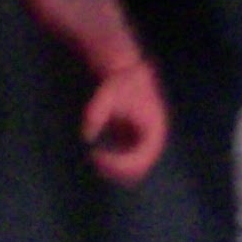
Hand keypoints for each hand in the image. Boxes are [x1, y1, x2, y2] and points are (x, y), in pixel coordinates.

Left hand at [78, 59, 167, 181]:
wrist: (127, 72)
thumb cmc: (118, 83)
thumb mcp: (106, 95)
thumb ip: (96, 114)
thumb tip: (86, 136)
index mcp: (154, 131)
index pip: (139, 160)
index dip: (118, 164)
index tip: (96, 156)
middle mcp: (154, 140)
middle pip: (139, 170)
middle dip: (116, 170)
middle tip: (94, 159)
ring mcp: (147, 142)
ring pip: (135, 170)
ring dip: (116, 170)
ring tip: (96, 158)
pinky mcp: (138, 142)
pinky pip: (129, 163)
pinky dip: (115, 164)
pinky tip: (99, 155)